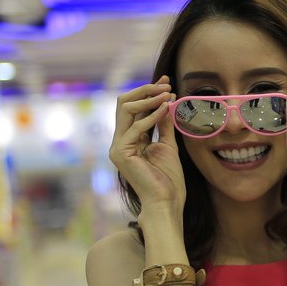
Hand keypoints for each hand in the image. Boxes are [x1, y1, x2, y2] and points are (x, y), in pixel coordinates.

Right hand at [108, 75, 184, 213]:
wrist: (166, 202)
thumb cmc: (168, 180)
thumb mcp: (168, 145)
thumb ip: (163, 125)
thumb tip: (165, 102)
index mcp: (129, 140)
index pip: (134, 108)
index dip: (148, 93)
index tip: (166, 82)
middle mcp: (120, 141)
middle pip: (124, 104)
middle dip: (146, 91)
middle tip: (166, 84)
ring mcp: (118, 147)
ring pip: (125, 110)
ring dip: (148, 99)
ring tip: (167, 93)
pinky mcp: (121, 153)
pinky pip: (136, 127)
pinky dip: (152, 116)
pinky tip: (165, 108)